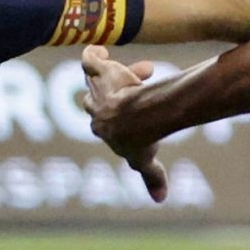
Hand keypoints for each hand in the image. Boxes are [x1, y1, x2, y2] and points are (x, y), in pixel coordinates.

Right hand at [80, 44, 167, 202]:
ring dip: (110, 74)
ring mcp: (96, 90)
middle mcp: (93, 110)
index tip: (141, 115)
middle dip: (111, 93)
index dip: (118, 114)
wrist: (138, 117)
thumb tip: (159, 200)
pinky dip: (94, 55)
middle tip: (142, 87)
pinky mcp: (99, 73)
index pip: (101, 120)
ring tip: (135, 68)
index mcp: (100, 128)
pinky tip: (102, 50)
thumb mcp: (144, 160)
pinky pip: (89, 60)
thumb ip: (151, 176)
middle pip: (92, 99)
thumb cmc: (141, 137)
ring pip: (93, 79)